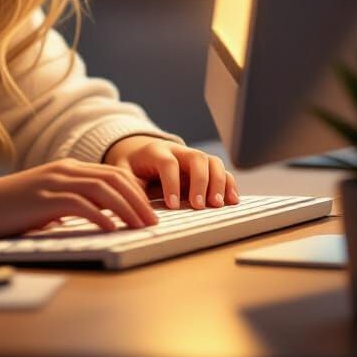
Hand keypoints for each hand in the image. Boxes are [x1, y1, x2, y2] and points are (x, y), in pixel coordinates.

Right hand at [0, 158, 158, 241]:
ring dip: (127, 209)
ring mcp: (54, 182)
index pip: (111, 174)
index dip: (135, 191)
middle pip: (113, 178)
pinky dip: (100, 217)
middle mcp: (65, 170)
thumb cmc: (10, 208)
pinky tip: (112, 229)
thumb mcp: (46, 202)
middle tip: (153, 221)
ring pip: (102, 190)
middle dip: (138, 199)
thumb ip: (70, 204)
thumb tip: (94, 219)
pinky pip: (81, 205)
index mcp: (67, 169)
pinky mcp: (45, 198)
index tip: (149, 211)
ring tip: (141, 226)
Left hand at [102, 135, 239, 209]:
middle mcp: (179, 151)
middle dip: (200, 182)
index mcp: (157, 151)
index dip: (172, 183)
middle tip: (199, 206)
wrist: (142, 151)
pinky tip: (232, 200)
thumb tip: (134, 203)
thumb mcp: (124, 171)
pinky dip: (229, 183)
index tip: (172, 205)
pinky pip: (221, 170)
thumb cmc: (133, 165)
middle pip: (196, 158)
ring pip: (212, 162)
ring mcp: (194, 157)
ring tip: (218, 205)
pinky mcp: (205, 166)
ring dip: (218, 182)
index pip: (168, 163)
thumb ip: (129, 184)